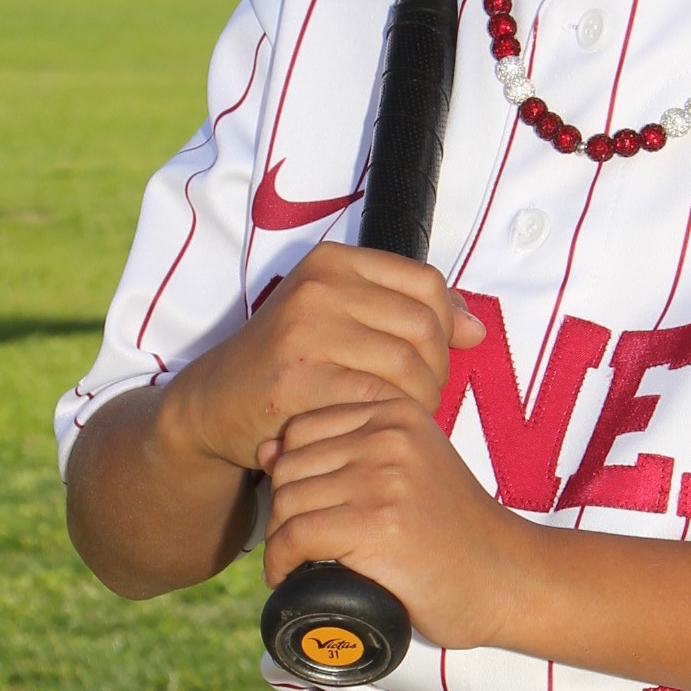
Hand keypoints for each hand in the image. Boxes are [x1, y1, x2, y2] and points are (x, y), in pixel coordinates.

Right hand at [164, 245, 482, 477]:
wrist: (214, 404)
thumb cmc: (289, 363)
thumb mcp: (341, 319)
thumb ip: (406, 314)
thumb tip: (476, 329)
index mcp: (333, 262)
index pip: (426, 284)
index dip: (446, 326)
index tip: (435, 358)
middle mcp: (320, 286)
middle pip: (424, 326)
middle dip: (436, 370)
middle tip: (419, 398)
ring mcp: (307, 330)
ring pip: (408, 365)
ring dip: (419, 400)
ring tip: (400, 416)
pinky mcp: (300, 379)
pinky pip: (379, 399)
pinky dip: (390, 419)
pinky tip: (375, 429)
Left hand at [261, 394, 531, 649]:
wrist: (509, 578)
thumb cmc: (456, 533)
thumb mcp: (409, 472)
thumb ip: (350, 451)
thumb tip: (266, 448)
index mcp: (397, 413)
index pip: (302, 429)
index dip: (291, 473)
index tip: (304, 510)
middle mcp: (389, 436)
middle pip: (289, 464)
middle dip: (283, 509)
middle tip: (297, 545)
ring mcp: (384, 478)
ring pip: (287, 501)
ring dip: (280, 540)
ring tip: (296, 562)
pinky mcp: (377, 524)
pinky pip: (296, 536)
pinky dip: (282, 562)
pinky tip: (290, 576)